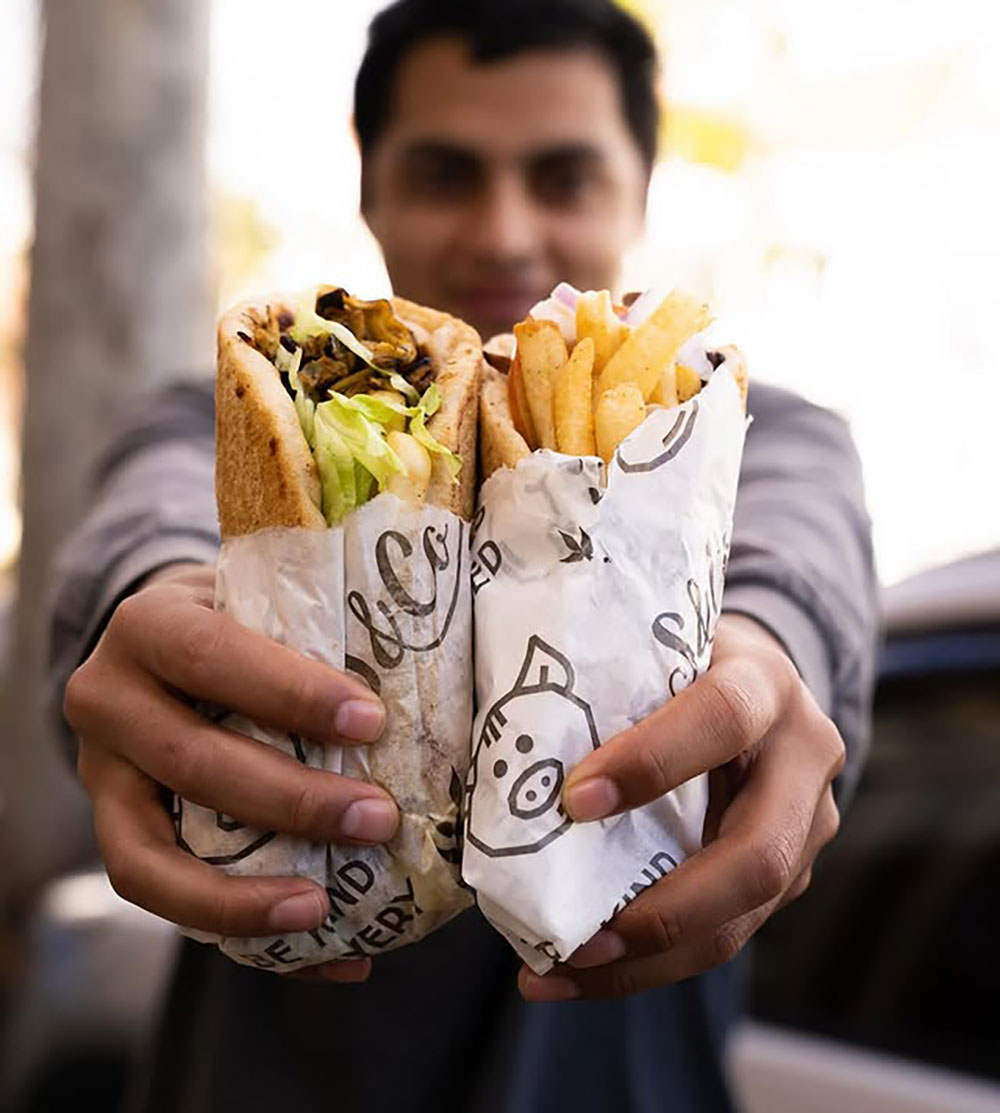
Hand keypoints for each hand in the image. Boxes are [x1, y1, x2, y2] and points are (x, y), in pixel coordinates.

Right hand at [64, 563, 396, 983]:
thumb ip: (321, 622)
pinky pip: (159, 897)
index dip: (290, 693)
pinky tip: (322, 947)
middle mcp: (107, 698)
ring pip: (151, 854)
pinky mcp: (112, 831)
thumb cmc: (237, 622)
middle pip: (191, 761)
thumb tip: (438, 661)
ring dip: (245, 892)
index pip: (211, 656)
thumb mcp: (263, 598)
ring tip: (325, 907)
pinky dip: (240, 929)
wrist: (161, 649)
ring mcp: (99, 774)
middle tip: (379, 820)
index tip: (371, 722)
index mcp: (150, 623)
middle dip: (291, 800)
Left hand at [519, 613, 844, 1000]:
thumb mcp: (654, 649)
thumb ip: (608, 684)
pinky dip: (652, 963)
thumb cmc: (683, 663)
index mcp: (765, 682)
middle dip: (665, 909)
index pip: (723, 719)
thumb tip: (511, 748)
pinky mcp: (790, 875)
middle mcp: (802, 758)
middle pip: (759, 855)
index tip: (574, 800)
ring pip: (744, 917)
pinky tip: (582, 972)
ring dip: (649, 960)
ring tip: (561, 975)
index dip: (655, 761)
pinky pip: (726, 932)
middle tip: (578, 937)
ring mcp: (806, 826)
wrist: (756, 685)